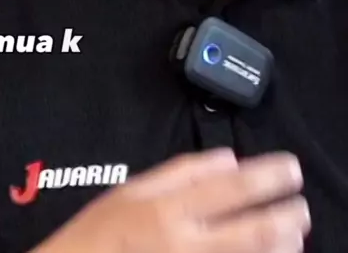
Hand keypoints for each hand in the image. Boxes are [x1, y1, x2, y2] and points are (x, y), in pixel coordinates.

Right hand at [33, 148, 309, 252]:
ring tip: (295, 235)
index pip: (232, 187)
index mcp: (172, 208)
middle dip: (285, 217)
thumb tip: (226, 158)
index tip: (290, 169)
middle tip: (302, 207)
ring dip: (280, 247)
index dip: (268, 177)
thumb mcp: (133, 189)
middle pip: (252, 230)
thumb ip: (181, 171)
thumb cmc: (101, 234)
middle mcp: (187, 242)